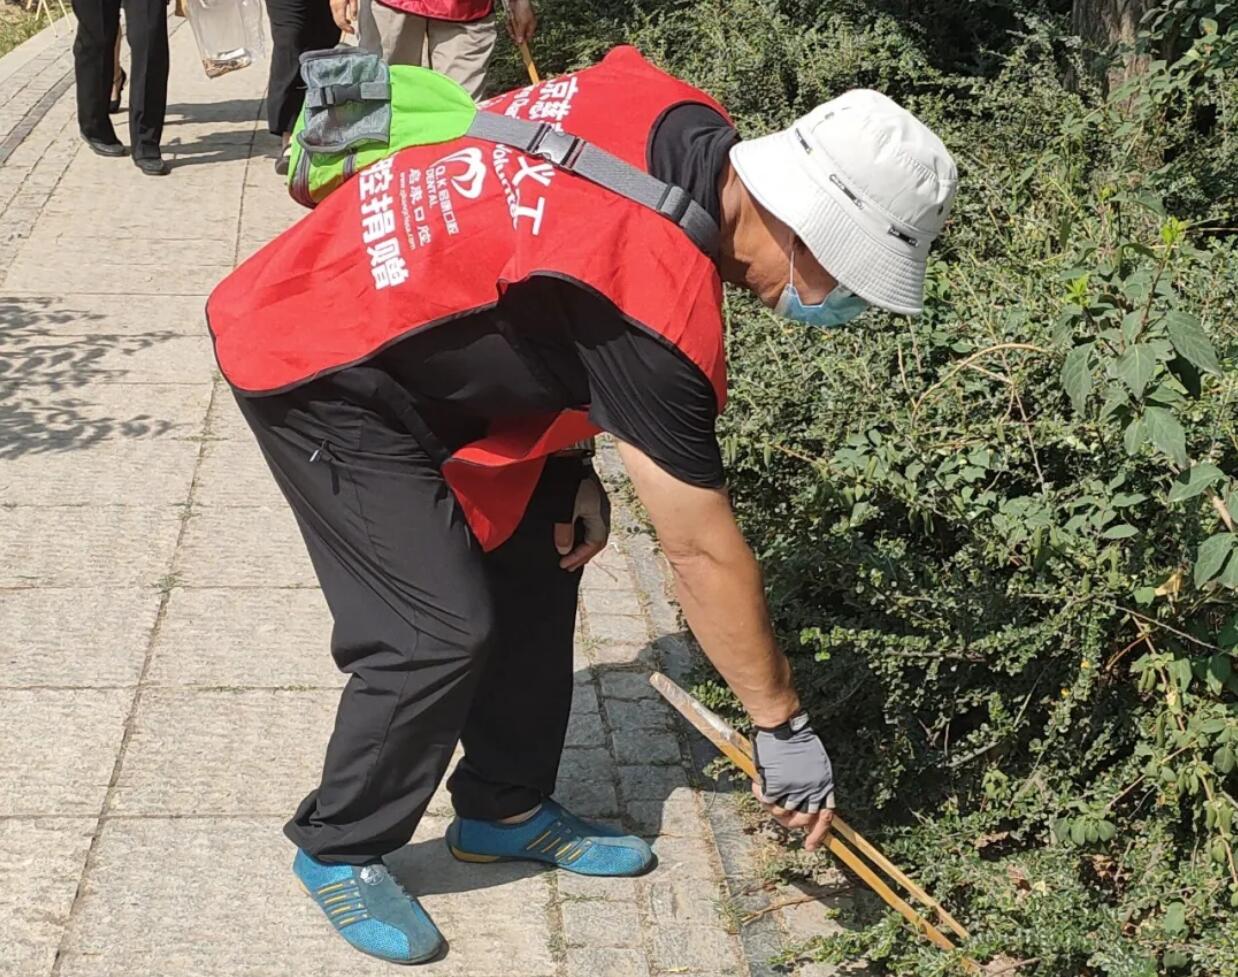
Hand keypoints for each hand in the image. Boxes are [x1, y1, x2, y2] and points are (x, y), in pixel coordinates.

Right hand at [331, 0, 356, 33]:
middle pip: (338, 22)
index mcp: (340, 7)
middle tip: (351, 32)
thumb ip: (354, 8)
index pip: (342, 22)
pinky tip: (346, 21)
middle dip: (345, 29)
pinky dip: (340, 21)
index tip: (352, 31)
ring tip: (349, 28)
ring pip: (336, 20)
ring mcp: (332, 6)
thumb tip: (354, 18)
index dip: (347, 28)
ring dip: (342, 26)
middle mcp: (334, 7)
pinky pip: (335, 16)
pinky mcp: (333, 4)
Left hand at [505, 0, 536, 44]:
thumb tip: (520, 42)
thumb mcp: (522, 23)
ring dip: (511, 28)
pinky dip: (509, 23)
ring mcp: (520, 21)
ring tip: (509, 24)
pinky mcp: (515, 18)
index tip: (517, 43)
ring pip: (515, 29)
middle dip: (515, 33)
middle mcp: (527, 24)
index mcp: (531, 26)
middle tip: (511, 33)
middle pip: (520, 34)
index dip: (522, 40)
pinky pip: (511, 24)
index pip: (528, 37)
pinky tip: (508, 20)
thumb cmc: (523, 9)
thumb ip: (521, 33)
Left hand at [553, 468, 609, 570]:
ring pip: (593, 531)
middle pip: (597, 539)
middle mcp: (602, 510)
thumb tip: (564, 549)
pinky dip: (580, 533)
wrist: (568, 454)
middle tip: (568, 565)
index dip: (580, 555)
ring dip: (581, 544)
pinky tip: (571, 536)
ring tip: (569, 554)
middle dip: (582, 554)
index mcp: (599, 514)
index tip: (564, 563)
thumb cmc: (567, 479)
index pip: (595, 542)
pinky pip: (589, 522)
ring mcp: (597, 503)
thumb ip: (564, 530)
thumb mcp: (564, 507)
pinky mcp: (590, 498)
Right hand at [751, 717, 835, 850]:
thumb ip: (813, 784)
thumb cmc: (797, 739)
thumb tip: (807, 805)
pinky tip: (757, 781)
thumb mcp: (815, 763)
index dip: (818, 835)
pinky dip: (759, 792)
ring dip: (771, 803)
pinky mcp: (777, 786)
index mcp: (824, 785)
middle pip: (800, 820)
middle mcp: (811, 791)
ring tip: (765, 786)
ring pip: (781, 812)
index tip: (809, 846)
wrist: (782, 726)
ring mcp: (793, 790)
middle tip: (779, 812)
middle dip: (788, 820)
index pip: (825, 818)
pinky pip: (766, 800)